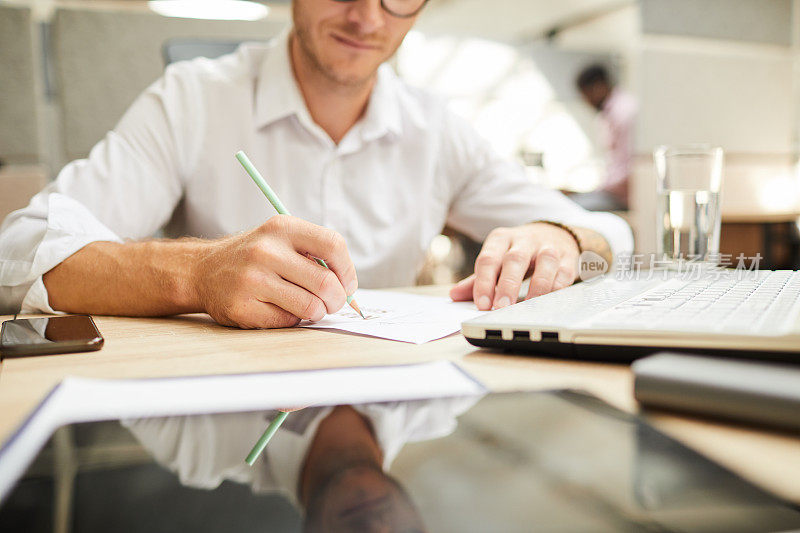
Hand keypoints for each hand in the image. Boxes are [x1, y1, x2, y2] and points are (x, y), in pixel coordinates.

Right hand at [192, 215, 357, 328]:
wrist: (203, 270)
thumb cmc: (255, 258)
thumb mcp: (281, 240)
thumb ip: (316, 255)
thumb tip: (350, 288)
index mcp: (282, 228)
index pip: (333, 245)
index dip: (348, 270)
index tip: (348, 284)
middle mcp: (266, 251)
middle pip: (326, 283)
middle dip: (337, 300)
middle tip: (333, 304)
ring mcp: (252, 280)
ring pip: (310, 307)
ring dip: (317, 312)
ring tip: (307, 306)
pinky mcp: (242, 307)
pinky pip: (288, 322)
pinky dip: (292, 320)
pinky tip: (278, 309)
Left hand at [450, 222, 579, 309]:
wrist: (554, 234)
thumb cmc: (518, 251)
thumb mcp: (496, 258)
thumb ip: (477, 278)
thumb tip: (454, 295)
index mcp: (501, 239)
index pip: (488, 259)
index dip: (483, 283)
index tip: (481, 304)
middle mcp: (524, 240)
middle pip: (514, 259)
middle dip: (507, 285)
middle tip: (501, 307)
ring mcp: (548, 247)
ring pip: (545, 262)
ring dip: (536, 287)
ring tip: (528, 306)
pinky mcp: (568, 257)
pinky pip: (565, 272)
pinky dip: (557, 287)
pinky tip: (549, 301)